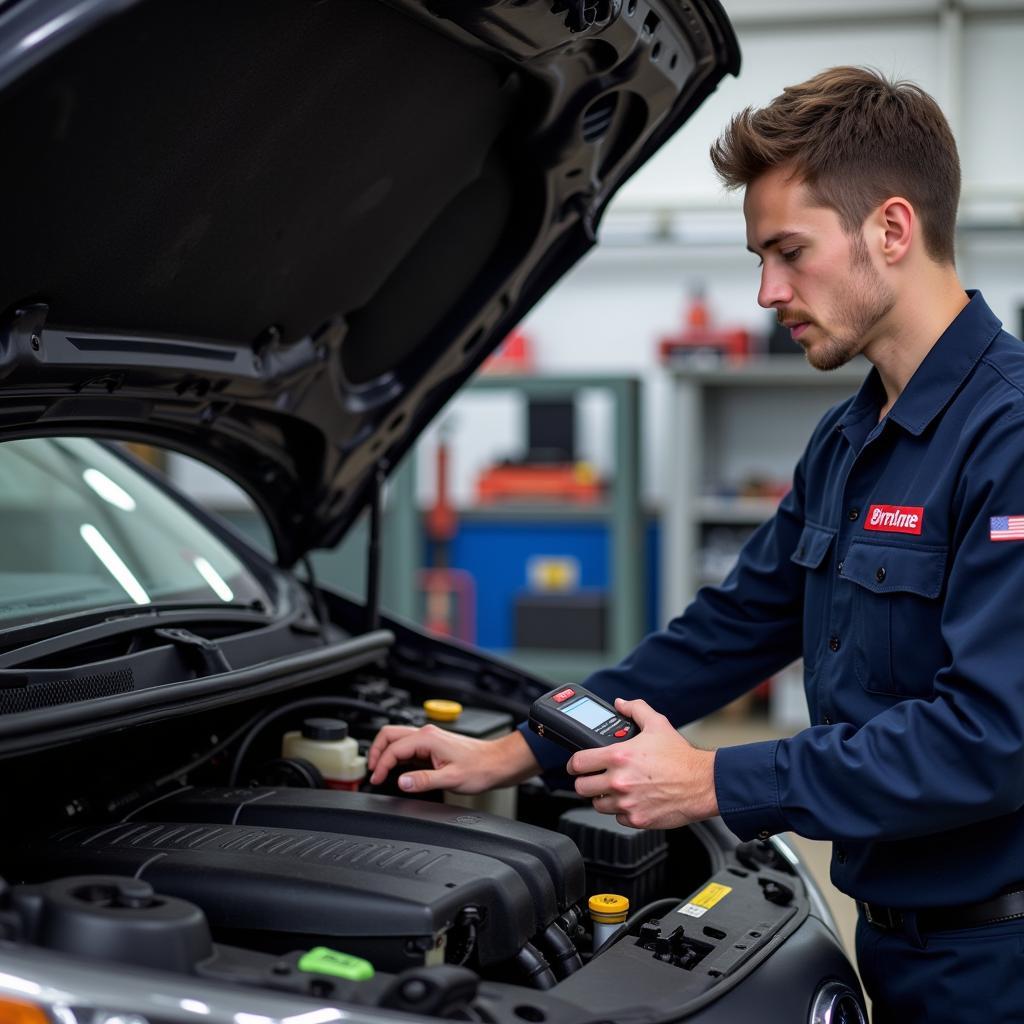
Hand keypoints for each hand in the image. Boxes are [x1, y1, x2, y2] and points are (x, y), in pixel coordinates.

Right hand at [367, 724, 539, 793]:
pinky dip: (397, 756)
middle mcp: (427, 734)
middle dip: (376, 752)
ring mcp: (430, 738)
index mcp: (427, 738)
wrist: (497, 763)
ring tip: (380, 771)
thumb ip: (423, 781)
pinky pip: (408, 746)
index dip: (380, 765)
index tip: (376, 780)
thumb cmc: (481, 768)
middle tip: (371, 772)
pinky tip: (397, 769)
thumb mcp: (450, 779)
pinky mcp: (433, 745)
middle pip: (389, 735)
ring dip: (386, 753)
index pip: (393, 749)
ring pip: (397, 738)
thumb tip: (401, 782)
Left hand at [567, 698, 717, 828]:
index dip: (574, 764)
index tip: (577, 765)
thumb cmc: (681, 757)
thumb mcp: (657, 724)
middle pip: (582, 788)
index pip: (578, 763)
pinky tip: (632, 800)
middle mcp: (619, 781)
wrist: (702, 784)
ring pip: (598, 805)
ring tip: (615, 789)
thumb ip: (636, 709)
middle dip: (586, 782)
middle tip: (593, 778)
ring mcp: (627, 803)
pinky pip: (618, 818)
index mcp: (619, 756)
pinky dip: (621, 811)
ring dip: (603, 797)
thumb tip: (621, 703)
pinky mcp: (637, 820)